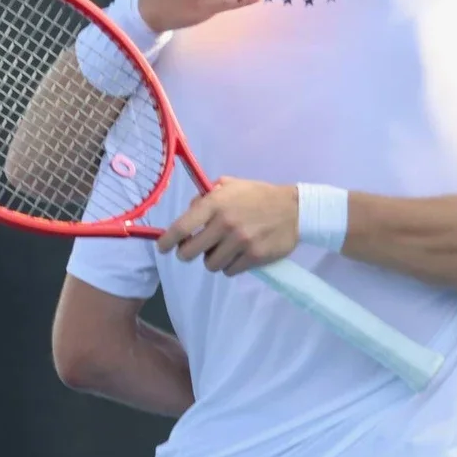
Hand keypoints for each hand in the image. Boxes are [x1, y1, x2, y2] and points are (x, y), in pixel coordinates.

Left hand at [156, 178, 299, 275]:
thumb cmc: (258, 195)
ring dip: (212, 260)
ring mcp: (240, 242)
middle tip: (193, 250)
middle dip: (187, 253)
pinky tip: (237, 256)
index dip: (167, 241)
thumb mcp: (232, 185)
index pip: (181, 227)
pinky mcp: (254, 257)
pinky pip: (230, 271)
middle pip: (190, 252)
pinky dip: (230, 266)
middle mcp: (225, 223)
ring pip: (210, 265)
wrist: (294, 209)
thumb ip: (208, 196)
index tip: (162, 248)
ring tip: (222, 251)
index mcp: (216, 203)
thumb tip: (189, 211)